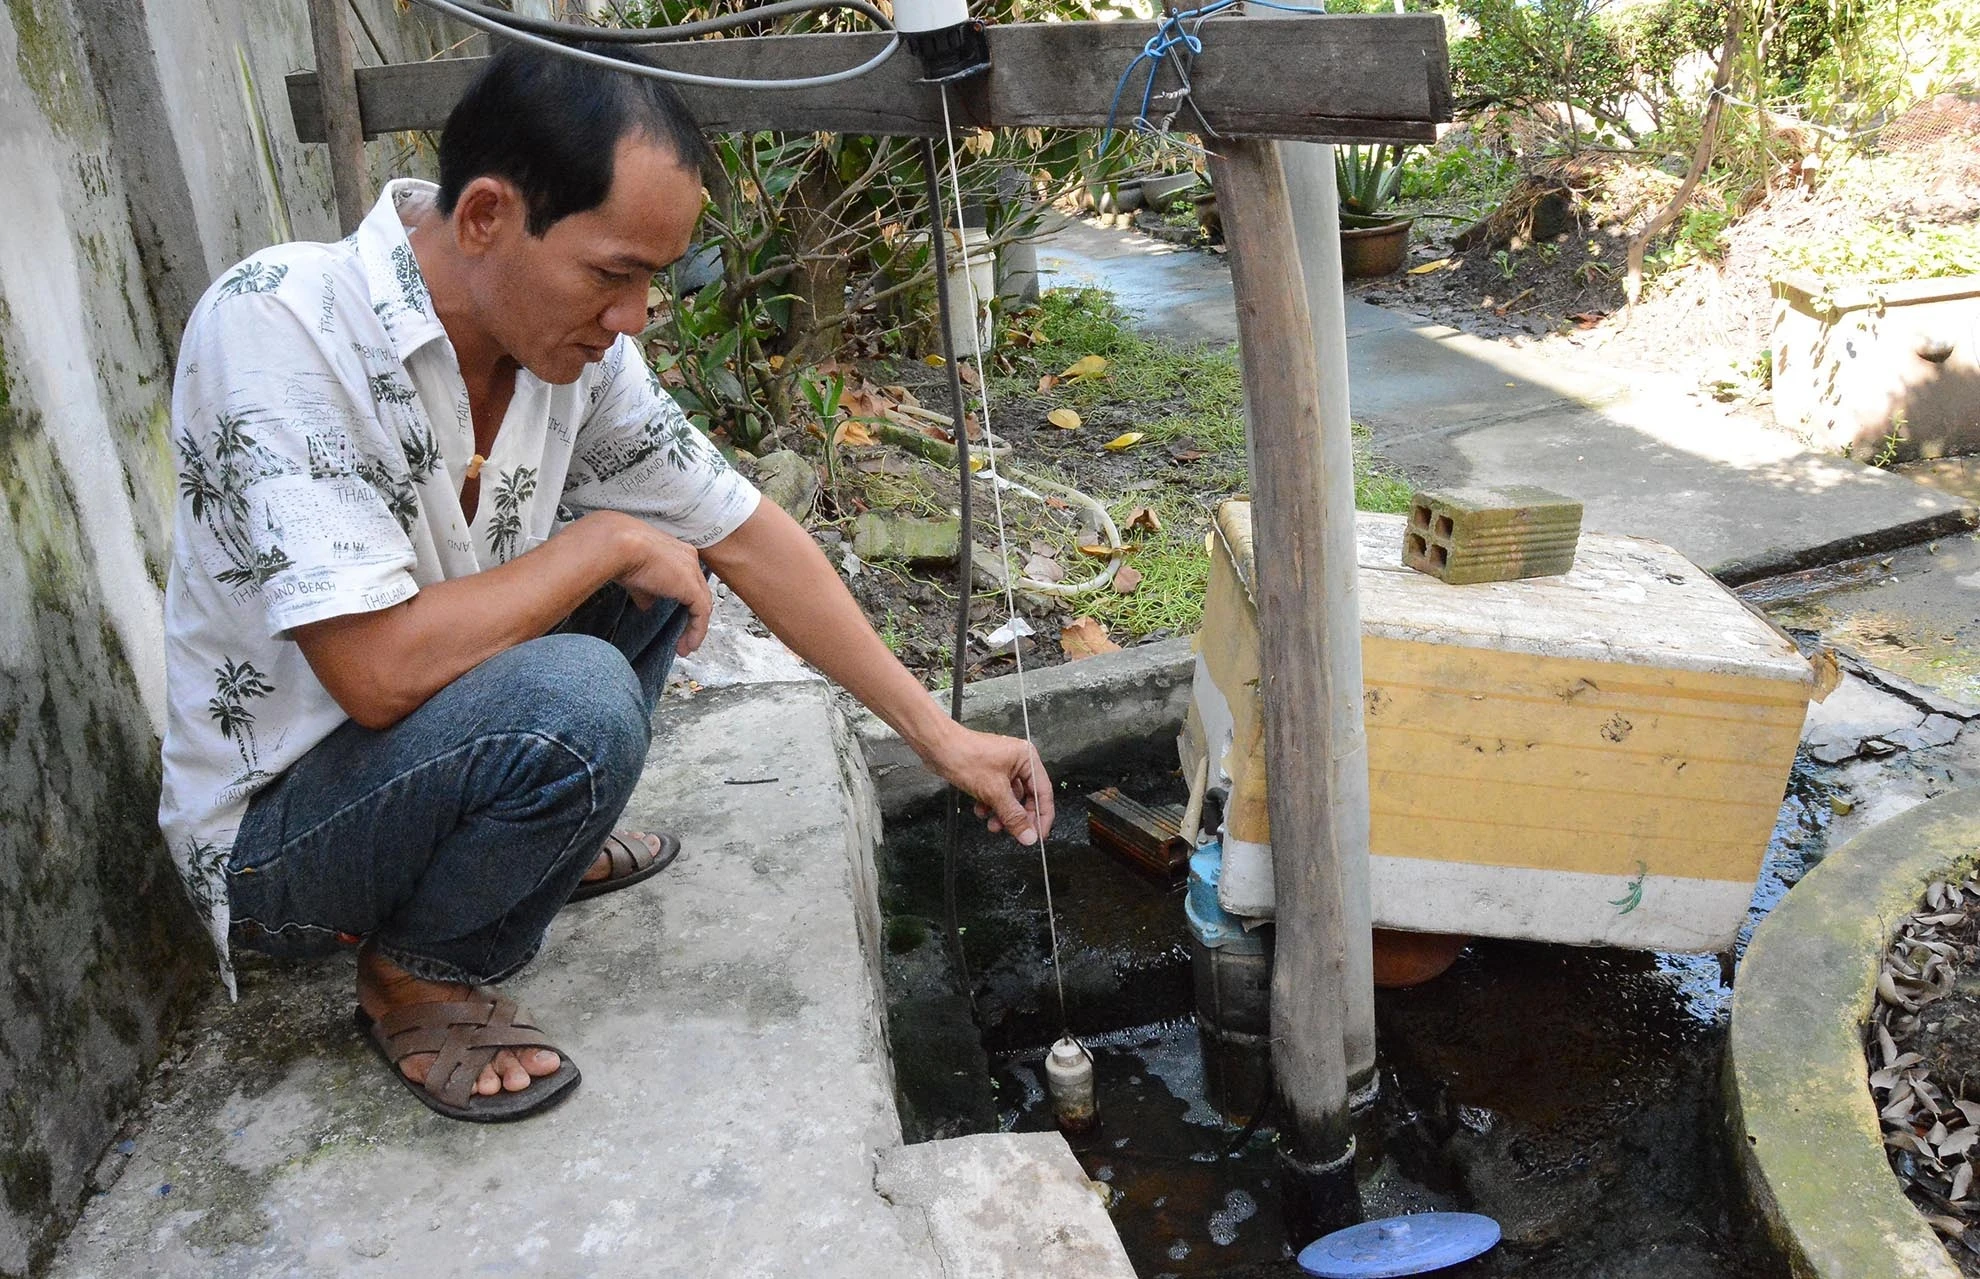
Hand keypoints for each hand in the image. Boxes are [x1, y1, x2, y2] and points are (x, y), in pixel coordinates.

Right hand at [582, 513, 711, 655]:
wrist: (619, 545)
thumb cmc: (620, 553)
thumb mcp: (636, 577)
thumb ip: (646, 592)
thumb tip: (647, 606)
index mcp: (677, 552)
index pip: (689, 580)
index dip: (686, 601)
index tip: (678, 619)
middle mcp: (689, 559)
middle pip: (699, 593)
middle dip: (694, 617)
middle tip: (685, 637)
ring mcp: (692, 572)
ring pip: (702, 605)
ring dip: (695, 629)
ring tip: (685, 647)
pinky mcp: (691, 587)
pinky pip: (700, 614)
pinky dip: (696, 632)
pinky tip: (688, 645)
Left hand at [930, 726, 1055, 846]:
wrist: (937, 747)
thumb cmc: (964, 755)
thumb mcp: (994, 792)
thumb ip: (1013, 816)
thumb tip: (1028, 834)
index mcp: (1027, 758)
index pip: (1044, 793)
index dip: (1042, 817)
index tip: (1039, 835)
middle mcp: (1018, 761)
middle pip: (1027, 797)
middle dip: (1018, 817)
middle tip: (1015, 833)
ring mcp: (1003, 767)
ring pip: (1010, 799)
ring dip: (1003, 814)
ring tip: (993, 824)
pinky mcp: (990, 773)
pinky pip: (997, 795)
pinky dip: (991, 806)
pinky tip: (981, 811)